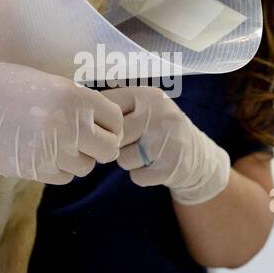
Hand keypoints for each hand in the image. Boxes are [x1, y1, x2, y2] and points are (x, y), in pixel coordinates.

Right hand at [0, 55, 123, 183]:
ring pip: (85, 167)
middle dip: (98, 147)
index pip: (115, 121)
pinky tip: (41, 152)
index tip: (96, 124)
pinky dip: (57, 169)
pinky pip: (63, 177)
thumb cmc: (4, 86)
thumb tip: (102, 124)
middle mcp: (68, 125)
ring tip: (55, 143)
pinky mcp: (34, 169)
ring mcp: (51, 150)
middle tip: (81, 139)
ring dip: (76, 159)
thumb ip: (77, 102)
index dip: (108, 125)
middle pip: (108, 150)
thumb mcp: (48, 83)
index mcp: (74, 97)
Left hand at [102, 86, 229, 205]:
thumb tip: (77, 111)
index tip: (111, 128)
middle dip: (118, 145)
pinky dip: (142, 176)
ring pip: (123, 159)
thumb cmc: (157, 130)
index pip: (108, 108)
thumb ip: (117, 106)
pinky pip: (137, 177)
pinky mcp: (173, 166)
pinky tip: (154, 166)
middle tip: (134, 142)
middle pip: (114, 137)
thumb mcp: (144, 108)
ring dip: (130, 161)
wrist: (196, 155)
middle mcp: (162, 113)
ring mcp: (169, 140)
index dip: (104, 124)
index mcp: (149, 95)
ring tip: (146, 153)